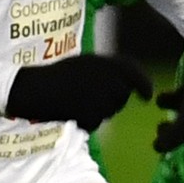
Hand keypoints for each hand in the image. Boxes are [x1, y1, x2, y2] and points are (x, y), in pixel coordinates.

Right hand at [7, 54, 152, 130]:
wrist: (35, 87)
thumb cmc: (58, 73)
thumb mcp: (85, 62)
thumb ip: (107, 69)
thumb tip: (128, 80)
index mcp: (104, 61)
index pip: (134, 71)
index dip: (144, 84)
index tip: (148, 96)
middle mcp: (104, 76)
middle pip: (122, 95)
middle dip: (115, 100)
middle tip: (96, 97)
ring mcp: (97, 94)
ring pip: (110, 110)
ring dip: (100, 111)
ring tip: (80, 101)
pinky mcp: (88, 111)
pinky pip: (95, 122)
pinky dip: (87, 121)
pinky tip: (74, 112)